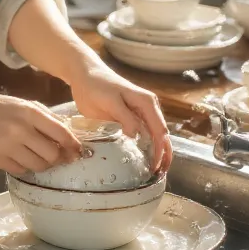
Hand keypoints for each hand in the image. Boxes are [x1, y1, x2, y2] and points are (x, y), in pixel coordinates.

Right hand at [0, 91, 82, 174]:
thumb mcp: (18, 103)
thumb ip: (41, 117)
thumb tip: (66, 136)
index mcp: (29, 111)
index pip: (62, 133)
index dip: (73, 145)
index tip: (77, 152)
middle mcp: (21, 129)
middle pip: (53, 154)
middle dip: (57, 159)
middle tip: (54, 157)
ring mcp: (7, 145)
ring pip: (38, 166)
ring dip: (40, 165)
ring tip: (33, 156)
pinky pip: (20, 170)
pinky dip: (22, 167)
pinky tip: (15, 157)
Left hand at [69, 56, 172, 174]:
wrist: (85, 74)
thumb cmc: (96, 85)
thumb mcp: (110, 101)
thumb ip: (125, 117)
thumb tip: (136, 136)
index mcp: (147, 102)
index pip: (160, 131)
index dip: (160, 151)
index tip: (154, 168)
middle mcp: (149, 107)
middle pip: (162, 135)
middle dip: (164, 155)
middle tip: (157, 175)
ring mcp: (141, 112)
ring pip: (155, 136)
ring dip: (157, 153)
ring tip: (153, 172)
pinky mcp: (132, 117)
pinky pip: (144, 134)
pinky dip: (146, 147)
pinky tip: (142, 160)